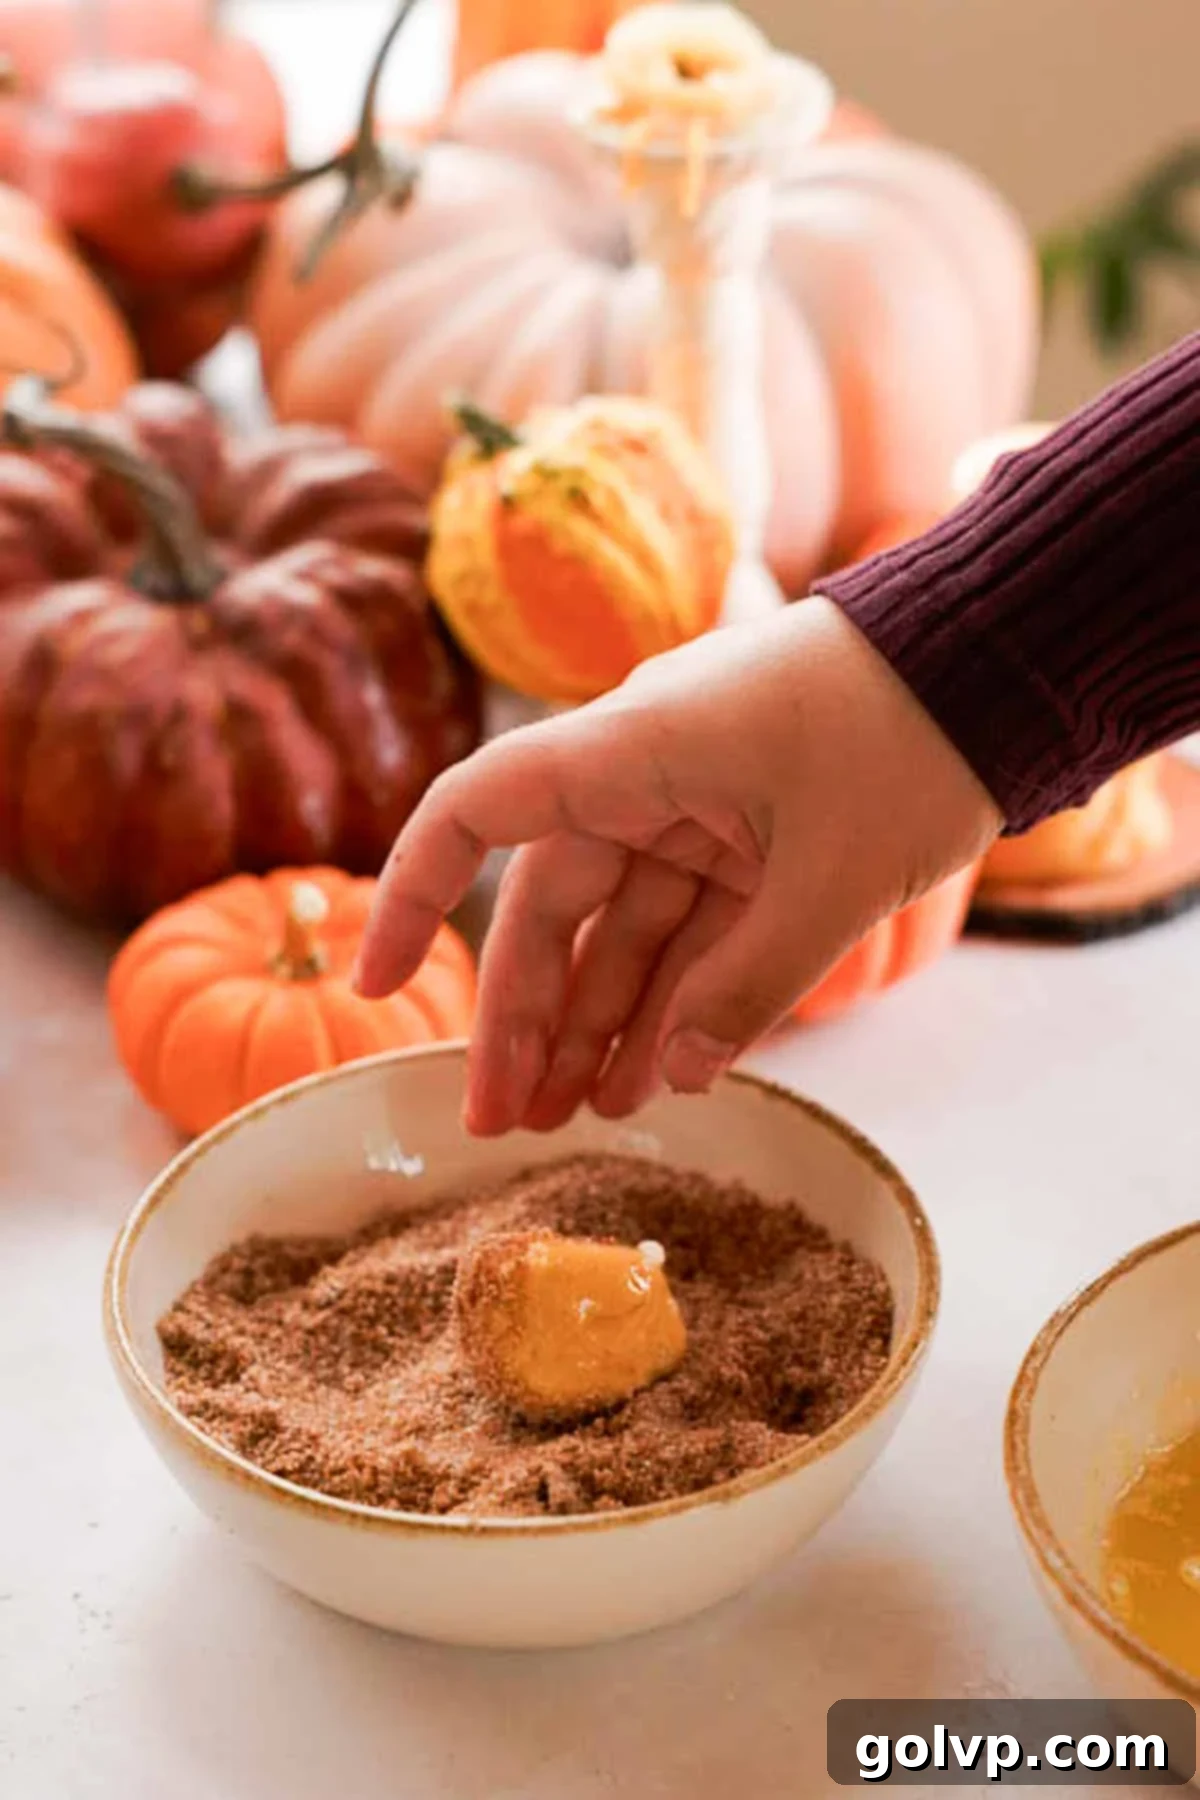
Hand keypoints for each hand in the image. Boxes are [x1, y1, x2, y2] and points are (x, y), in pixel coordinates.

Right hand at [355, 598, 1000, 1133]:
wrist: (1002, 664)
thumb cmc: (912, 738)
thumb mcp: (833, 878)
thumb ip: (748, 984)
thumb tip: (677, 1077)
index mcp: (631, 751)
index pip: (478, 810)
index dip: (415, 895)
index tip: (377, 982)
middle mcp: (643, 775)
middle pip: (553, 906)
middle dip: (531, 1018)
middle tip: (507, 1123)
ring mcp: (695, 807)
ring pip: (622, 930)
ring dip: (603, 1024)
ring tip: (578, 1120)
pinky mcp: (747, 833)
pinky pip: (690, 926)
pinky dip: (676, 996)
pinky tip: (656, 1076)